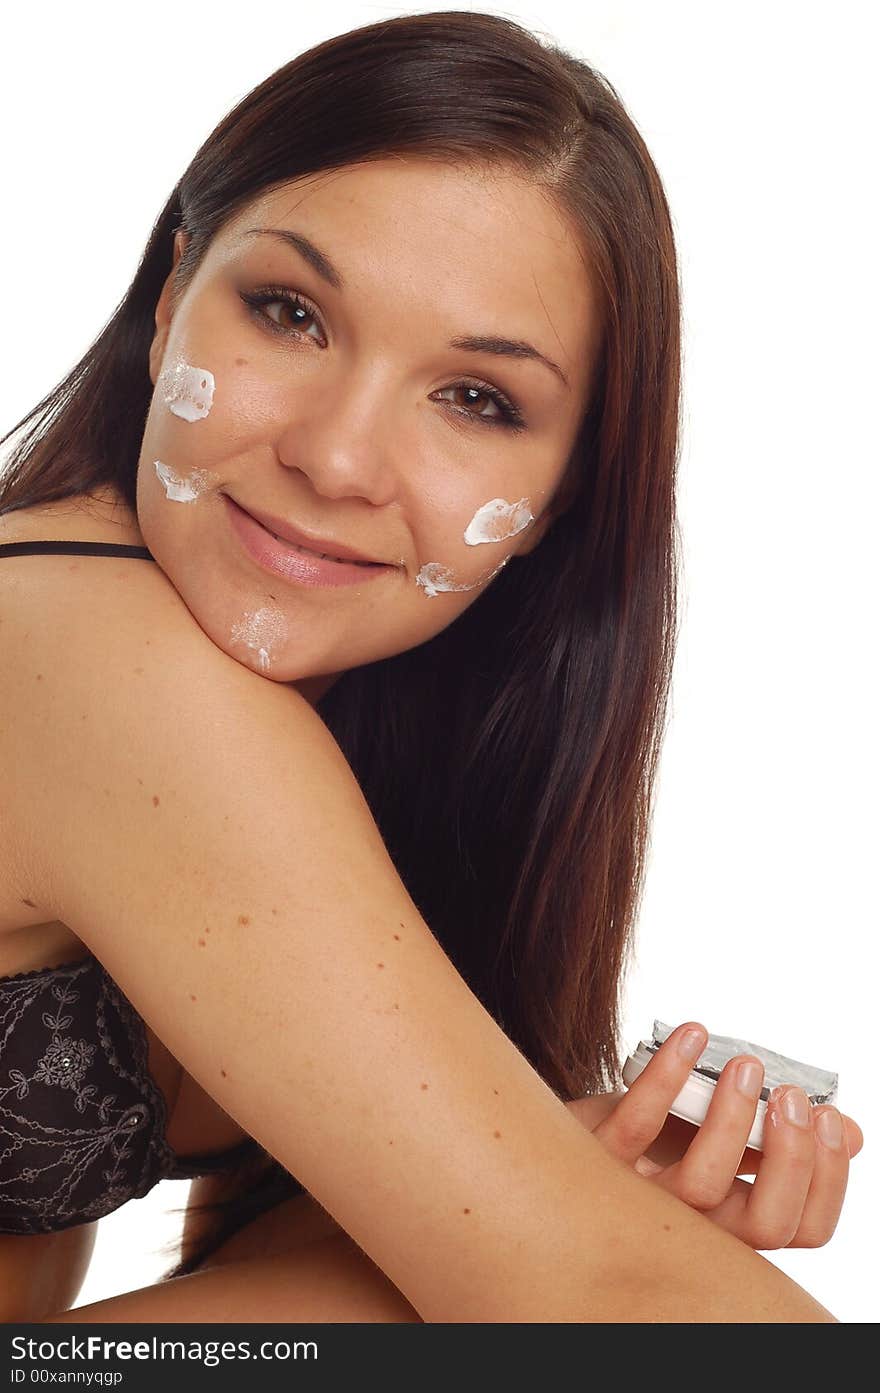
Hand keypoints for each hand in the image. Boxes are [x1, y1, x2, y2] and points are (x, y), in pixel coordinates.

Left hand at [566, 1021, 863, 1249]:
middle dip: (791, 1158)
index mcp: (730, 1218)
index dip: (827, 1181)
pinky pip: (636, 1125)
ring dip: (731, 1118)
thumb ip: (773, 1136)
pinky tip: (692, 1037)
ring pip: (699, 1186)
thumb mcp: (716, 1134)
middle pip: (762, 1225)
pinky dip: (667, 1075)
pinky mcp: (596, 1158)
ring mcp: (641, 1197)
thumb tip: (849, 1130)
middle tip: (792, 1096)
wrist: (556, 1134)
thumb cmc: (649, 1137)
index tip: (834, 1119)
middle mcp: (693, 1224)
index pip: (800, 1228)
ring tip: (746, 1065)